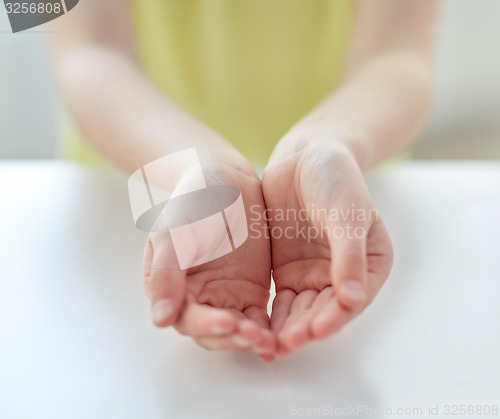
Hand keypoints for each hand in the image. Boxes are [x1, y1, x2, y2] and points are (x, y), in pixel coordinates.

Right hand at [142, 157, 274, 354]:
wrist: (224, 181)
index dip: (207, 325)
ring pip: (237, 331)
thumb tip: (160, 320)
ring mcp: (226, 297)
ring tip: (271, 341)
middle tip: (256, 336)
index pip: (188, 318)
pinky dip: (269, 330)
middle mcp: (197, 298)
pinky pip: (259, 319)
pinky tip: (282, 336)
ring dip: (252, 339)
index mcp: (172, 288)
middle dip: (234, 338)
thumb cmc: (192, 202)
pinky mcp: (251, 293)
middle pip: (214, 333)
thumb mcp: (173, 232)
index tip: (229, 322)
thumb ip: (166, 273)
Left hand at [262, 141, 392, 356]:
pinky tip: (259, 331)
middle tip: (287, 344)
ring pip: (302, 310)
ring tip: (271, 346)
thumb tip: (353, 298)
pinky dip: (272, 316)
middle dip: (307, 329)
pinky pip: (281, 300)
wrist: (304, 156)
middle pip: (325, 310)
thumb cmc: (335, 178)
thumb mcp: (346, 214)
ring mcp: (314, 274)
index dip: (334, 317)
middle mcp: (343, 276)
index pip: (352, 299)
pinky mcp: (288, 271)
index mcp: (370, 264)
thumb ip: (349, 256)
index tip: (315, 331)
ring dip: (288, 328)